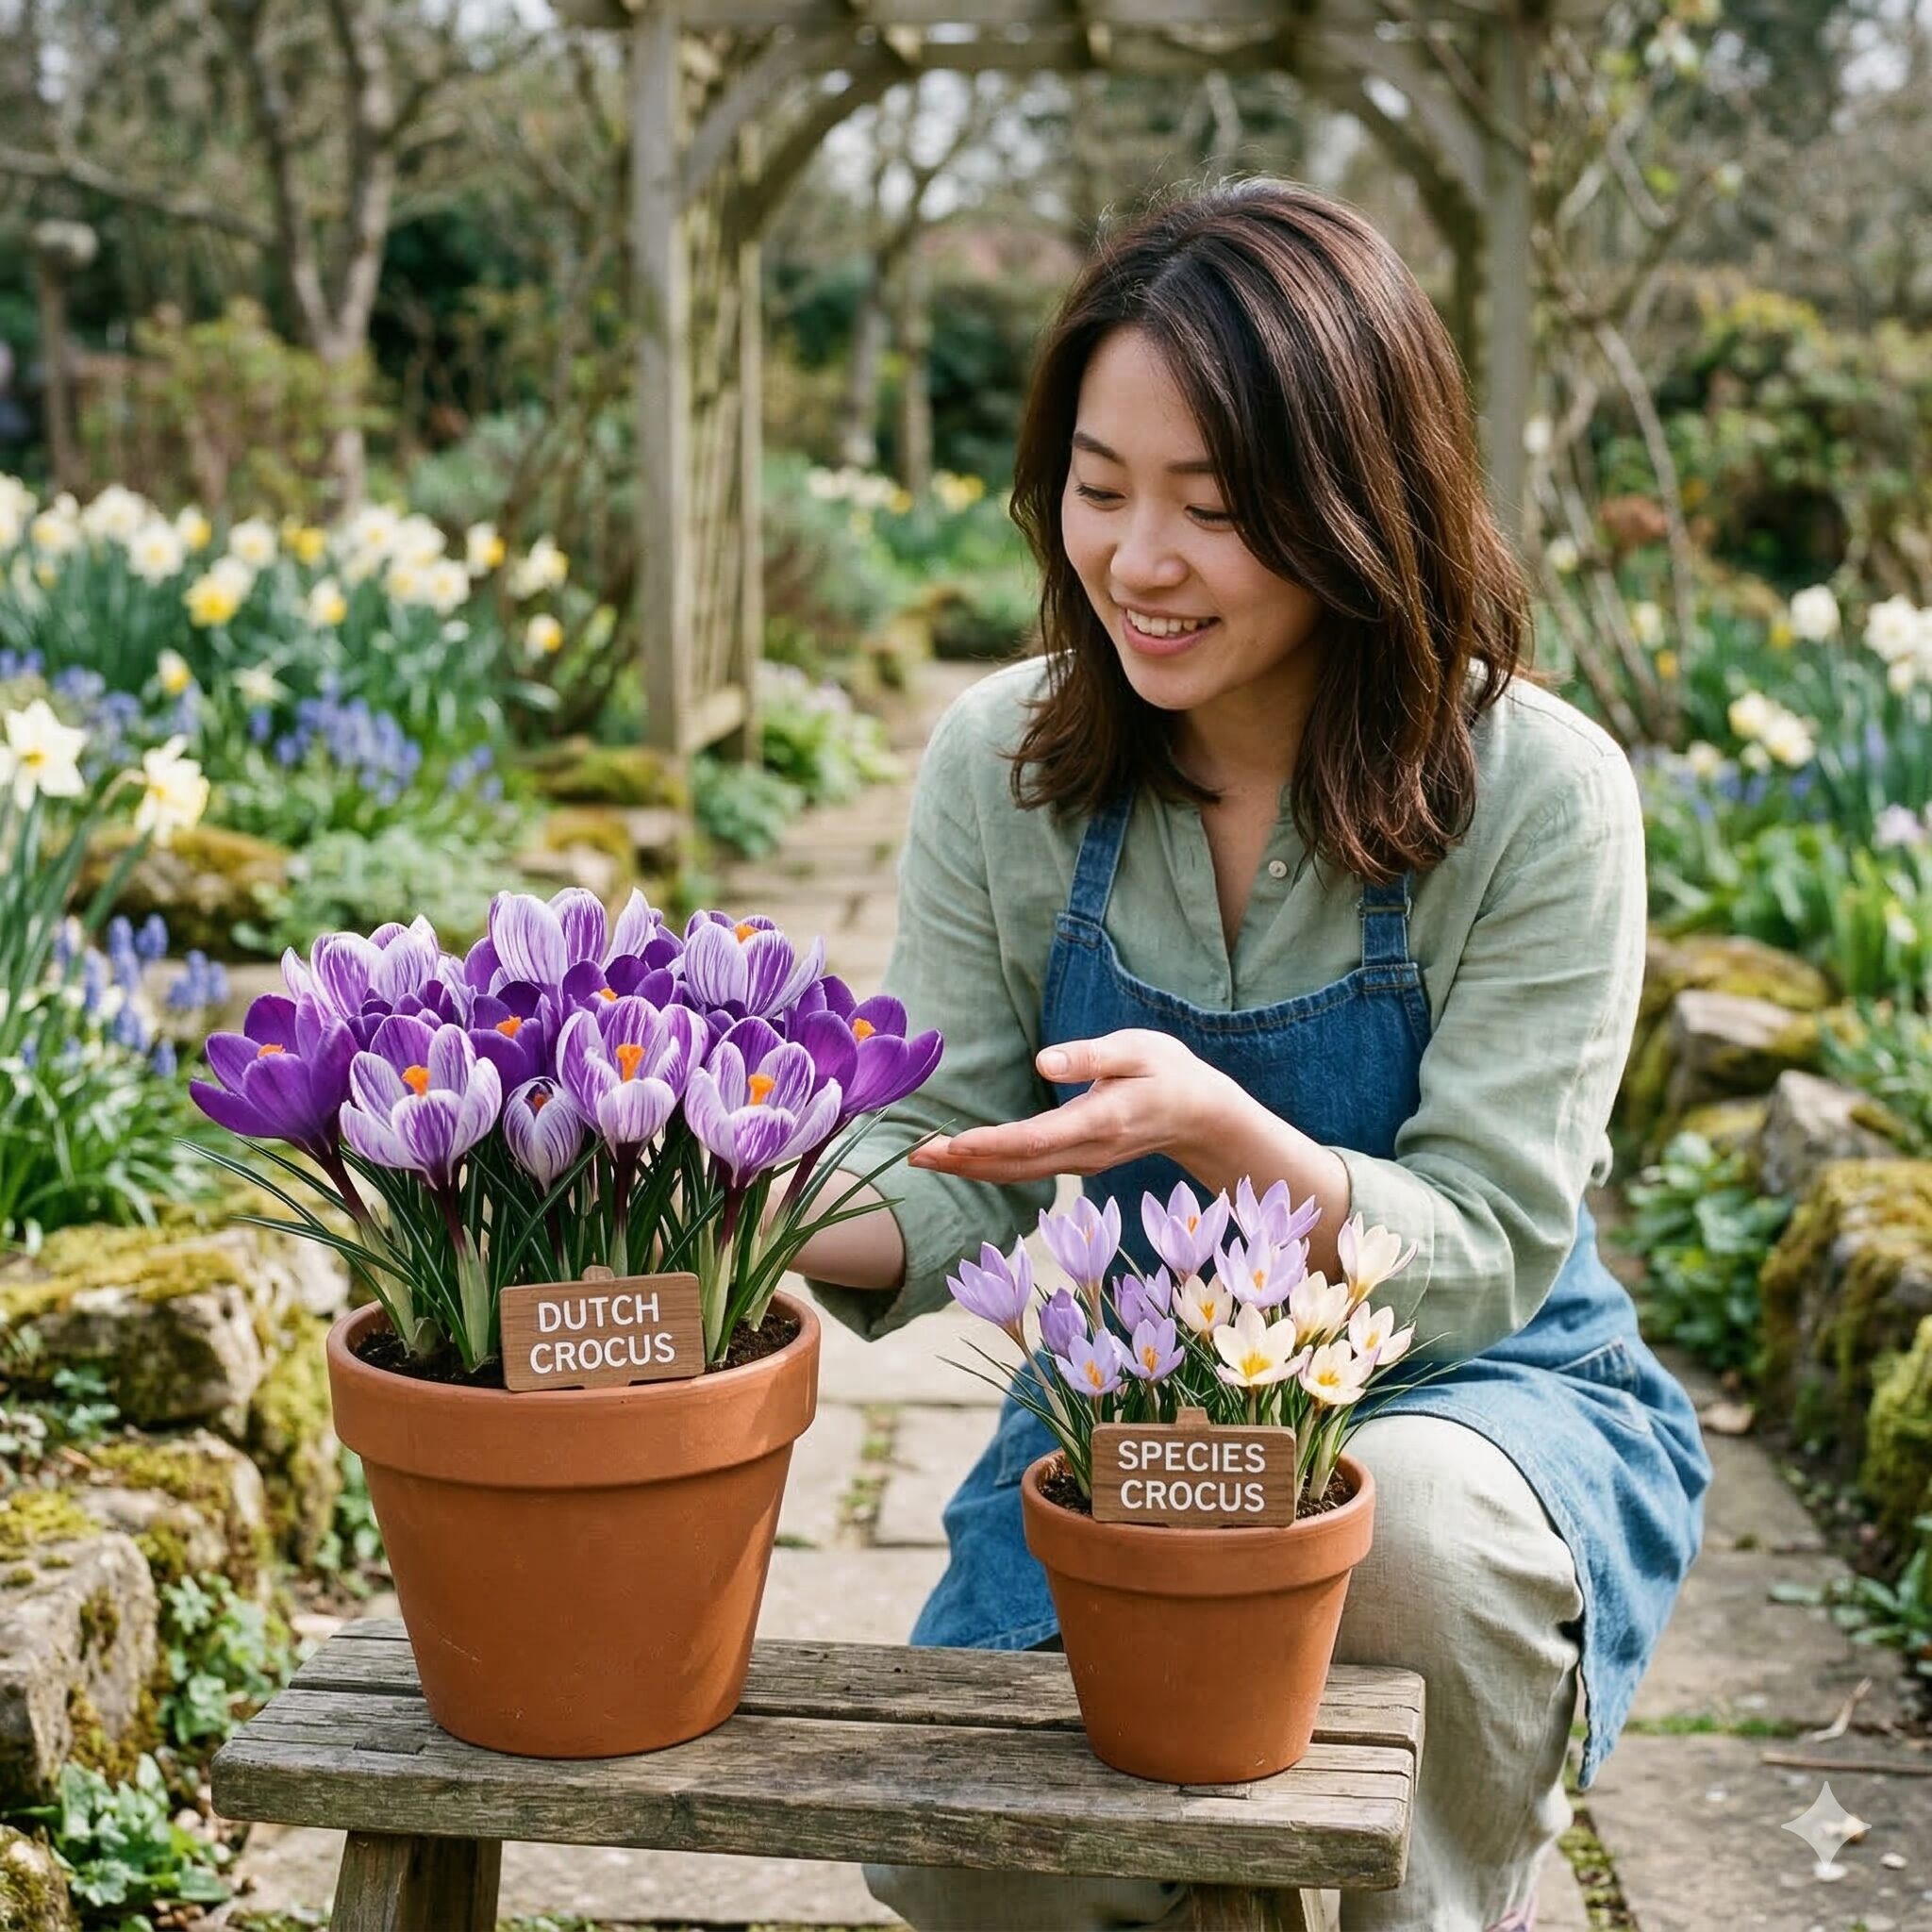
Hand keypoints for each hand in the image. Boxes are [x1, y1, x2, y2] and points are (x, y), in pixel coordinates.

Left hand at [907, 1029, 1246, 1184]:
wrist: (1202, 1116)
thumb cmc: (1169, 1072)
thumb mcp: (1138, 1050)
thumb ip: (1092, 1056)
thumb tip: (1045, 1061)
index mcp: (1100, 1121)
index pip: (1036, 1139)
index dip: (991, 1144)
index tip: (951, 1143)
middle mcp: (1087, 1151)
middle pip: (1016, 1165)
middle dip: (963, 1163)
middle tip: (913, 1155)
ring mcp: (1082, 1162)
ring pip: (1018, 1173)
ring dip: (969, 1168)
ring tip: (922, 1158)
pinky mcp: (1077, 1161)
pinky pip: (1026, 1169)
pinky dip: (989, 1166)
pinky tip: (961, 1159)